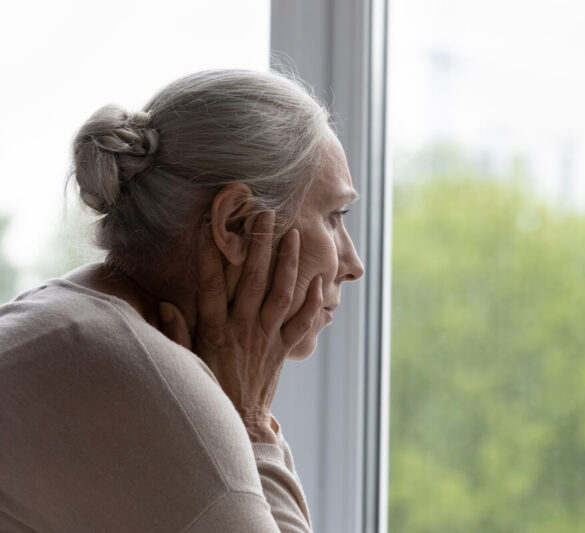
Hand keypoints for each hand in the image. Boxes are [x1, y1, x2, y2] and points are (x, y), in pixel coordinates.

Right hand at [159, 211, 322, 442]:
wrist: (237, 423)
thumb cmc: (208, 389)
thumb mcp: (185, 363)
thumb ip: (175, 333)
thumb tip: (167, 304)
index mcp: (214, 330)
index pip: (212, 285)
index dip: (211, 255)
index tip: (211, 227)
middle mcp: (242, 329)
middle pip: (252, 280)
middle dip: (258, 245)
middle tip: (264, 214)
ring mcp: (266, 338)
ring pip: (280, 294)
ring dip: (287, 263)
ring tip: (292, 234)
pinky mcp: (283, 349)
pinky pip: (301, 324)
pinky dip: (313, 303)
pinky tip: (319, 282)